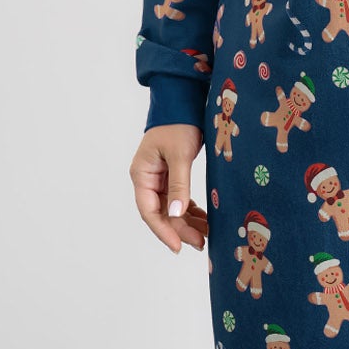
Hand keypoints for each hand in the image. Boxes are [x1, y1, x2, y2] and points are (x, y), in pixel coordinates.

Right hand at [130, 124, 209, 252]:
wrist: (184, 102)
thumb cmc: (178, 125)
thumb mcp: (179, 155)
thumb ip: (179, 185)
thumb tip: (176, 214)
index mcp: (142, 174)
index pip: (149, 211)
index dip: (163, 231)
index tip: (178, 246)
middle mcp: (147, 179)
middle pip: (161, 213)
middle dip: (180, 229)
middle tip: (200, 243)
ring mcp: (158, 178)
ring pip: (171, 208)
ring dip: (186, 222)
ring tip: (206, 235)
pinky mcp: (171, 176)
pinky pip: (178, 199)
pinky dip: (190, 210)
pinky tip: (204, 220)